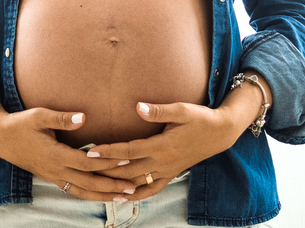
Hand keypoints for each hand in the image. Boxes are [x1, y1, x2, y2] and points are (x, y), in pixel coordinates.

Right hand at [0, 108, 138, 202]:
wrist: (0, 139)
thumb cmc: (21, 123)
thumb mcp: (39, 116)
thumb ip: (61, 118)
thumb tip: (83, 117)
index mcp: (56, 155)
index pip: (88, 162)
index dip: (108, 162)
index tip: (127, 159)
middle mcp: (56, 170)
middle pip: (89, 182)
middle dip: (112, 186)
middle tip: (134, 187)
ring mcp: (53, 176)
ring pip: (82, 191)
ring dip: (104, 195)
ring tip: (124, 197)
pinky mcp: (51, 177)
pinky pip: (73, 190)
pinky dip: (89, 195)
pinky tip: (101, 196)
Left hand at [83, 101, 240, 199]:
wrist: (220, 133)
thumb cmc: (200, 118)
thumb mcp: (182, 110)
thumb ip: (159, 111)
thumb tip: (138, 107)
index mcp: (162, 145)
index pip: (129, 150)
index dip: (109, 151)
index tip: (91, 151)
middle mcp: (163, 162)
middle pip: (128, 170)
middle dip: (105, 170)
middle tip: (84, 169)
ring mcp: (167, 171)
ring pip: (137, 182)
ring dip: (117, 184)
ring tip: (96, 183)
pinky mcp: (171, 174)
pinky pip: (152, 189)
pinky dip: (137, 195)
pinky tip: (123, 197)